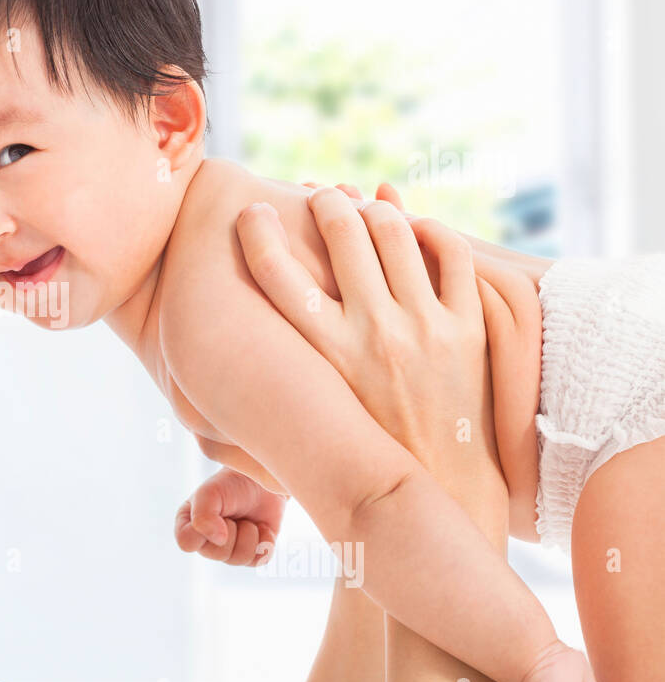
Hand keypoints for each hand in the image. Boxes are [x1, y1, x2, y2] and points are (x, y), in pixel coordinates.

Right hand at [174, 467, 286, 565]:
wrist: (261, 483)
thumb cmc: (230, 485)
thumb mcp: (210, 493)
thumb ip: (203, 515)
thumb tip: (219, 540)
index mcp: (189, 526)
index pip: (187, 543)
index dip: (204, 530)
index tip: (215, 512)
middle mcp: (207, 543)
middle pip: (218, 554)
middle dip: (232, 531)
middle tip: (233, 515)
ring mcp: (230, 551)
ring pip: (240, 559)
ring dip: (250, 534)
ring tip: (247, 520)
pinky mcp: (252, 555)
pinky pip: (259, 560)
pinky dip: (264, 541)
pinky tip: (261, 527)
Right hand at [236, 186, 495, 496]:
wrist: (441, 485)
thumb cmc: (357, 449)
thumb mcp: (307, 410)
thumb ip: (270, 369)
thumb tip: (214, 358)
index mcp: (322, 356)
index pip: (275, 271)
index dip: (256, 232)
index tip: (252, 213)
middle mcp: (372, 335)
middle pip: (341, 233)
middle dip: (325, 203)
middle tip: (320, 197)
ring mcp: (424, 328)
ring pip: (395, 232)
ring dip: (375, 210)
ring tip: (365, 210)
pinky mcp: (467, 328)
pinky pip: (450, 253)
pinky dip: (429, 230)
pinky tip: (414, 230)